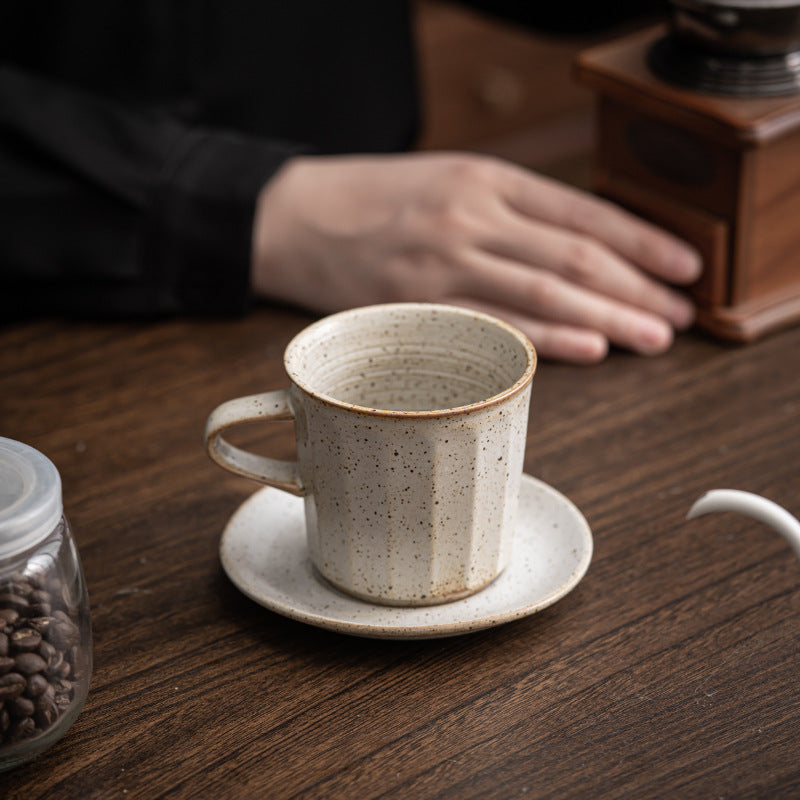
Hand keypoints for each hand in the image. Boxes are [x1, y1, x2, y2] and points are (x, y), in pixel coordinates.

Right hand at [251, 153, 700, 363]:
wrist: (292, 218)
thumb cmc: (373, 201)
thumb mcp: (447, 181)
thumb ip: (508, 210)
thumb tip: (577, 249)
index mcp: (483, 179)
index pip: (582, 210)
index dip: (641, 241)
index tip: (684, 266)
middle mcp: (469, 217)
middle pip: (574, 255)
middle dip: (636, 288)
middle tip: (679, 315)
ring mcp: (441, 264)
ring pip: (543, 290)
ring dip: (607, 316)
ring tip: (652, 336)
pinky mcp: (415, 307)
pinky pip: (491, 326)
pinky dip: (545, 338)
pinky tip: (588, 348)